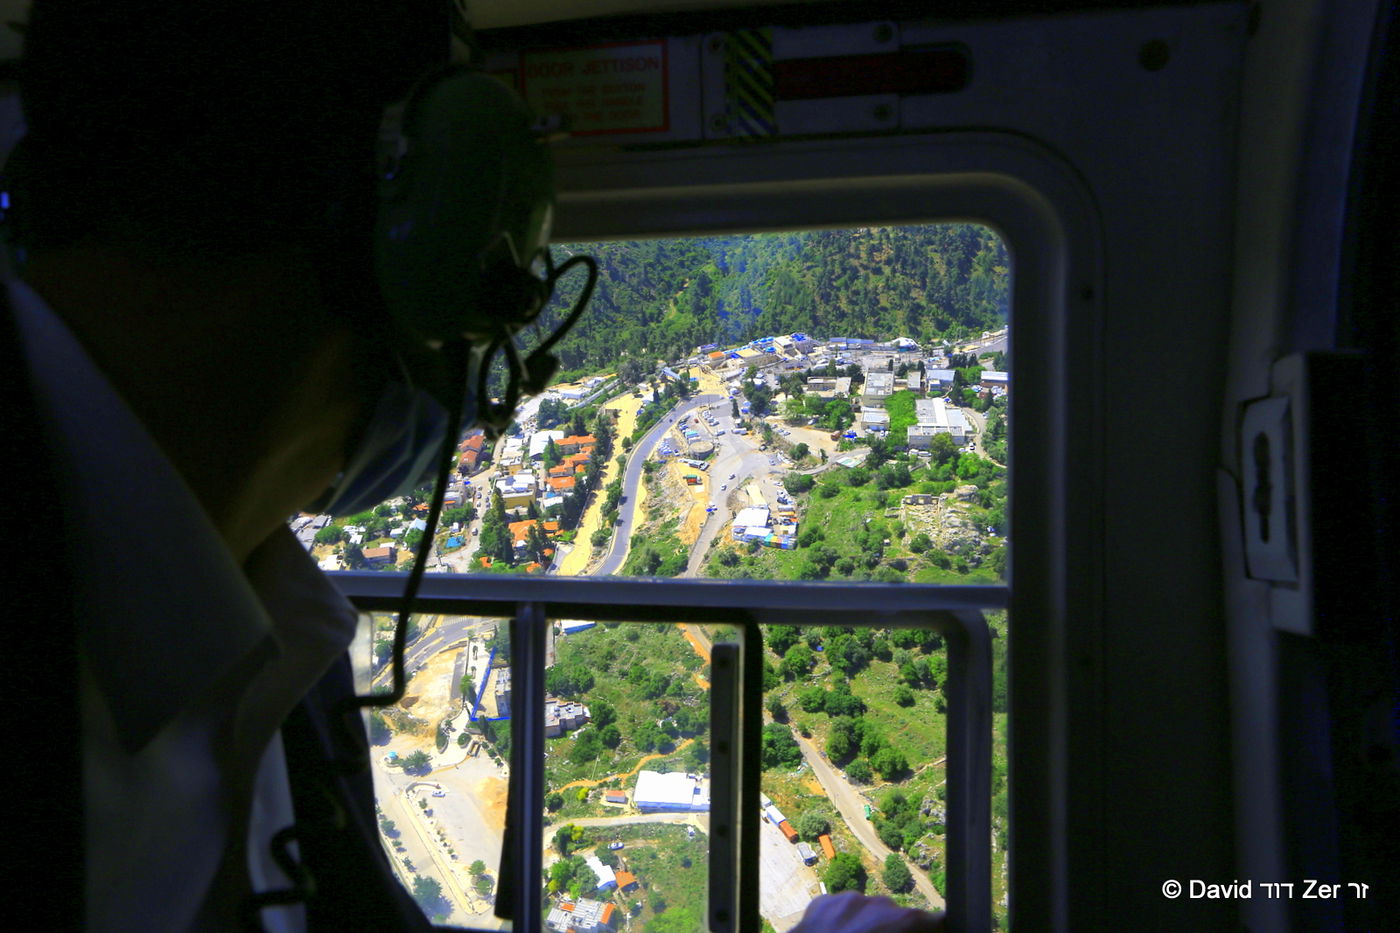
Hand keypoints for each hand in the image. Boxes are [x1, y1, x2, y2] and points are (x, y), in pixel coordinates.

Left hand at [790, 891, 945, 931]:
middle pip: (895, 917)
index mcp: (901, 921)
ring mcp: (848, 898)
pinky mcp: (824, 901)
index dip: (933, 929)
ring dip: (867, 926)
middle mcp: (878, 904)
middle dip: (893, 931)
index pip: (932, 921)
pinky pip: (841, 909)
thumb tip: (932, 928)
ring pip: (866, 911)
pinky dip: (843, 923)